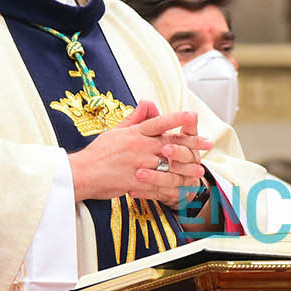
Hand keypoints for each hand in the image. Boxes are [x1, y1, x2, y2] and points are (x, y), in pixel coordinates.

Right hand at [68, 101, 211, 201]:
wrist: (82, 173)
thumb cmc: (98, 152)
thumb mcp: (116, 130)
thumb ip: (135, 118)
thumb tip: (148, 103)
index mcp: (135, 133)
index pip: (159, 122)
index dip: (177, 118)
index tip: (192, 115)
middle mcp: (139, 147)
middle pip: (170, 143)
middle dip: (191, 143)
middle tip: (208, 143)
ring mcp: (139, 165)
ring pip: (168, 165)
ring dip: (186, 167)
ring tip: (199, 169)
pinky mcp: (136, 181)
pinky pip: (157, 183)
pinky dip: (171, 186)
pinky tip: (183, 187)